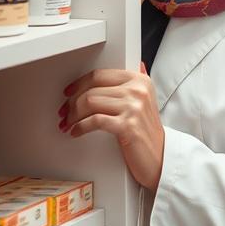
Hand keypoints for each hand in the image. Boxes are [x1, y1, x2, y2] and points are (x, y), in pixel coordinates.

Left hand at [59, 64, 164, 191]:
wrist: (160, 157)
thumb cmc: (147, 132)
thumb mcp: (145, 101)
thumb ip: (135, 82)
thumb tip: (125, 68)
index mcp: (139, 80)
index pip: (100, 75)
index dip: (78, 84)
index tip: (68, 92)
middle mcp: (137, 90)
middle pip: (92, 88)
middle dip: (72, 101)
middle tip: (64, 112)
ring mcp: (133, 107)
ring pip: (90, 103)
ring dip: (73, 115)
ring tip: (68, 123)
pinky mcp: (127, 125)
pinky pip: (95, 121)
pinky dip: (80, 127)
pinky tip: (76, 131)